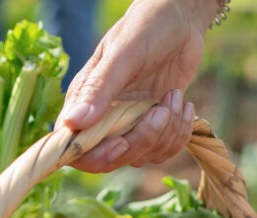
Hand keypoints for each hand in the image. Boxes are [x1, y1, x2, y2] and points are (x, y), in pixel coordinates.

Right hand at [56, 0, 212, 172]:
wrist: (180, 19)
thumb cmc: (146, 27)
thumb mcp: (122, 54)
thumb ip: (99, 90)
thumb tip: (73, 124)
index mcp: (84, 103)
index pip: (76, 150)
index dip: (97, 156)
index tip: (121, 142)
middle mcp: (103, 119)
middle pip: (112, 159)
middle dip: (141, 141)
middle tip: (160, 111)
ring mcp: (129, 125)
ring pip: (141, 157)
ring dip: (165, 133)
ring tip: (174, 97)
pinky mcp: (153, 127)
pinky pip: (163, 151)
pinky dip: (179, 134)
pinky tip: (183, 104)